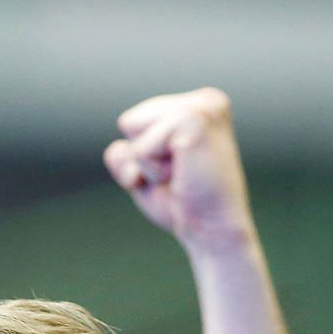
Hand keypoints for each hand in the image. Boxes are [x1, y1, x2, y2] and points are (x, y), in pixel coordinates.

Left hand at [103, 87, 256, 254]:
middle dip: (144, 158)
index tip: (179, 173)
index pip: (135, 121)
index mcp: (200, 105)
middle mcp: (205, 100)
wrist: (214, 233)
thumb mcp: (146, 175)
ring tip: (183, 177)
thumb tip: (118, 147)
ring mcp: (201, 107)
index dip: (145, 157)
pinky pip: (141, 148)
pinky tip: (183, 177)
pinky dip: (153, 171)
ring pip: (132, 129)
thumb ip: (124, 155)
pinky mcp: (194, 121)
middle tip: (180, 178)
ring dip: (149, 165)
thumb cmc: (185, 206)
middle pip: (130, 121)